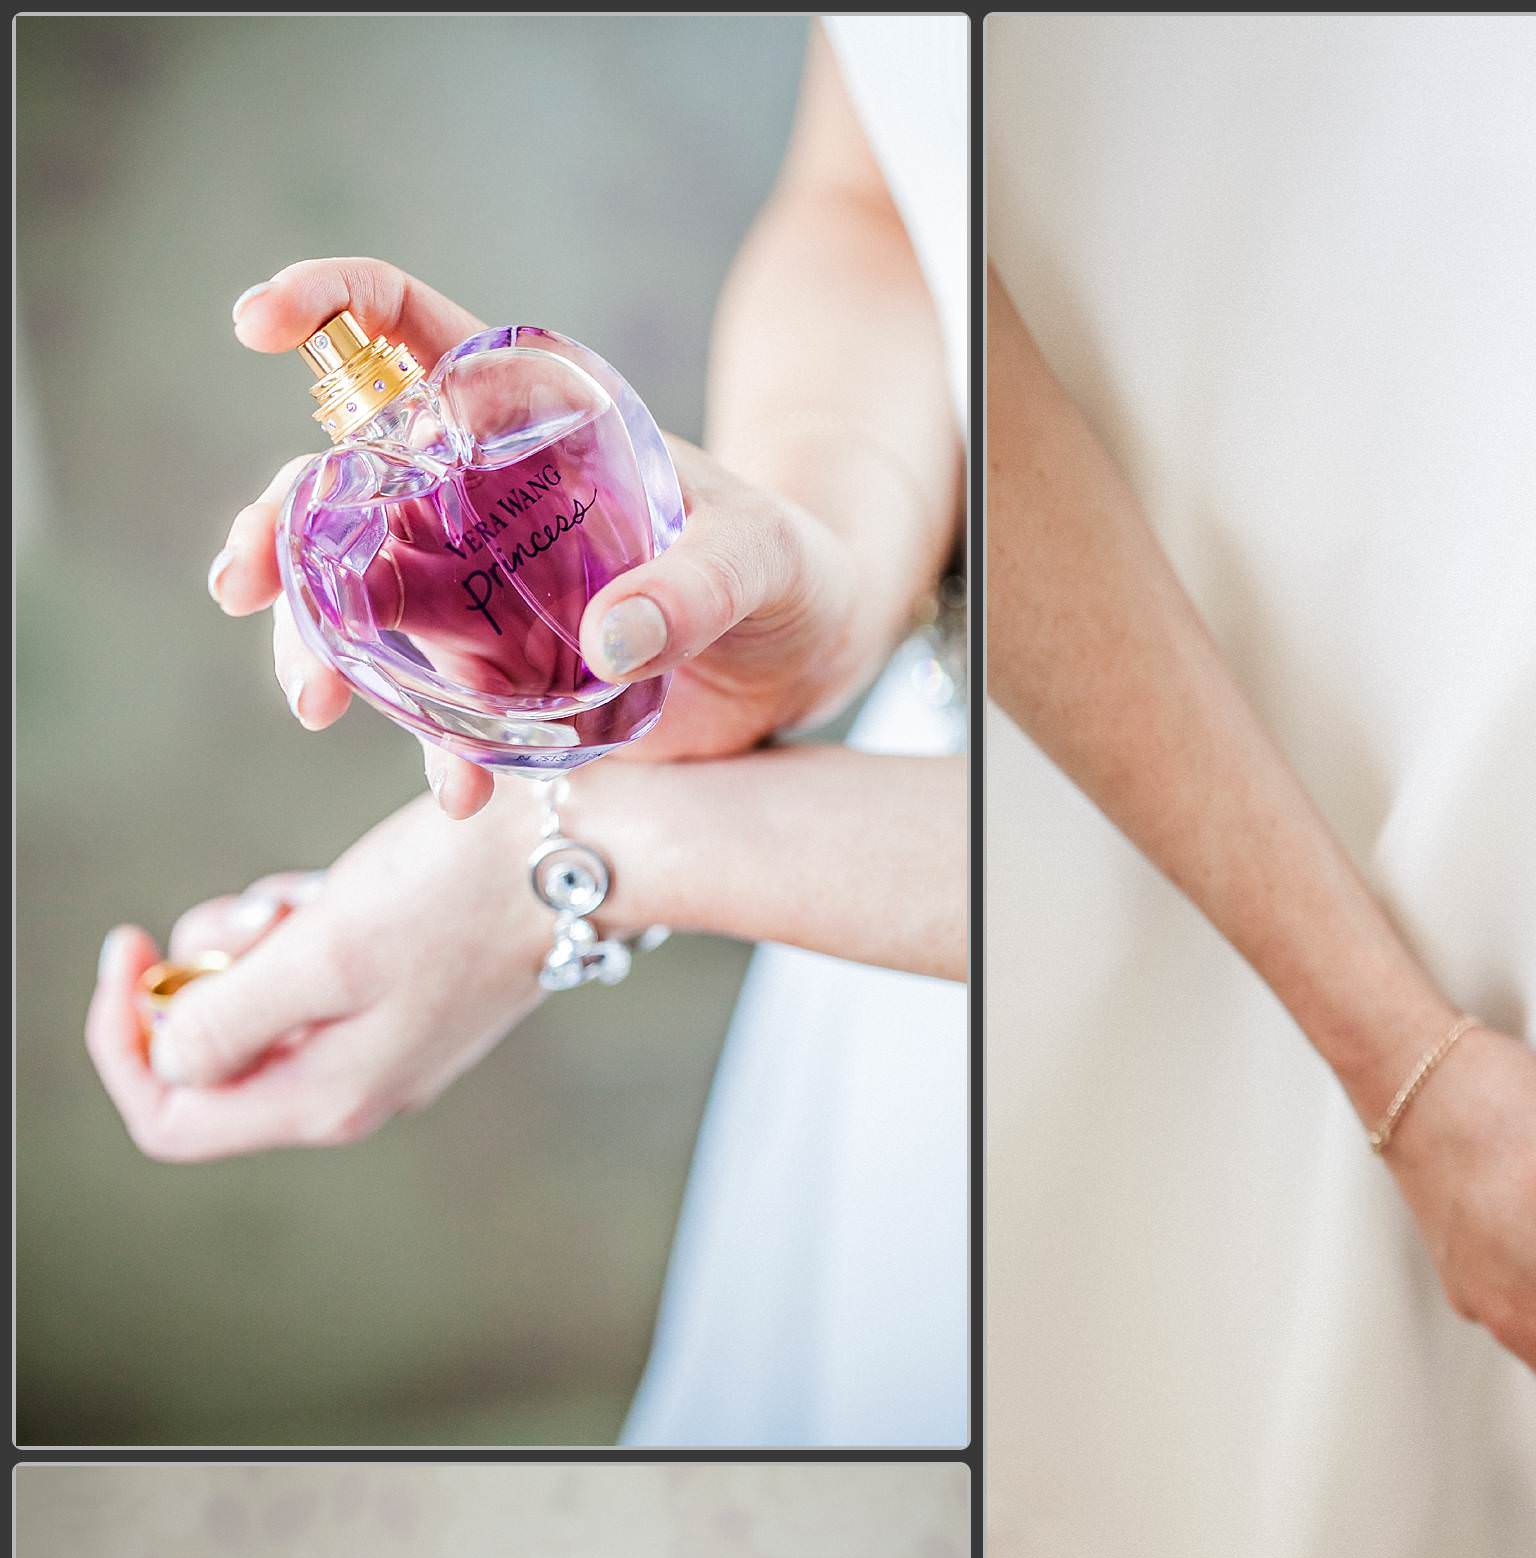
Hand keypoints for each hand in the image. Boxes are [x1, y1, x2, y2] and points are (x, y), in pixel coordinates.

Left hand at [86, 784, 549, 1160]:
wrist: (577, 857)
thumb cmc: (456, 899)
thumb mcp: (321, 954)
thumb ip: (229, 1018)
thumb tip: (171, 1054)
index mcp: (325, 1098)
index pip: (170, 1115)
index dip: (124, 1040)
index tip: (133, 947)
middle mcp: (349, 1086)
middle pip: (208, 1057)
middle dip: (203, 973)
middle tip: (260, 914)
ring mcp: (379, 1042)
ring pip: (253, 1004)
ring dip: (250, 940)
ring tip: (308, 899)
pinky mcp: (402, 994)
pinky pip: (305, 974)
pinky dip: (297, 929)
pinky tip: (339, 893)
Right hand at [210, 256, 895, 818]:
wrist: (808, 660)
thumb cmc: (792, 570)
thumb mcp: (762, 562)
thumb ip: (696, 588)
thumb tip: (607, 641)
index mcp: (531, 418)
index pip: (410, 328)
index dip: (327, 304)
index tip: (257, 324)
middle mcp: (486, 496)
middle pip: (346, 487)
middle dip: (280, 531)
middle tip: (246, 591)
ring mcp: (485, 588)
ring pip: (362, 602)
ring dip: (323, 649)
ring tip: (319, 705)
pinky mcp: (505, 676)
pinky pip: (436, 707)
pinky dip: (432, 750)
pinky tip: (459, 795)